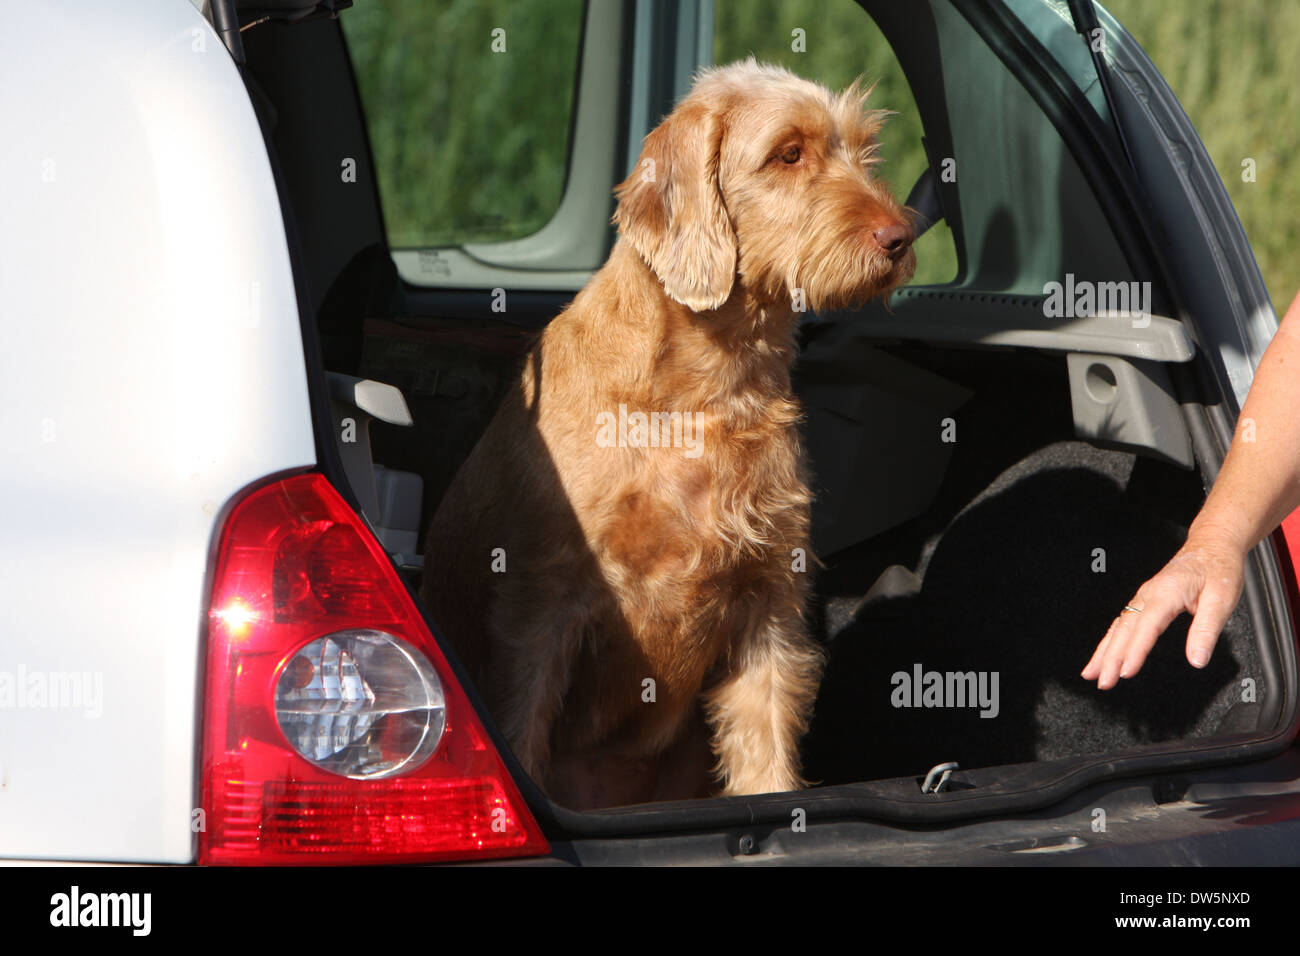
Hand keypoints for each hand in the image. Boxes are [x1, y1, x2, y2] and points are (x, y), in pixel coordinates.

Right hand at [1081, 535, 1246, 689]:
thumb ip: (1207, 630)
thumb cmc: (1218, 569)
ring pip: (1118, 627)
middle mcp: (1149, 595)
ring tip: (1091, 673)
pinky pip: (1122, 623)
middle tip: (1103, 682)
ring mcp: (1143, 597)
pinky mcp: (1144, 601)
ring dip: (1104, 651)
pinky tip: (1103, 653)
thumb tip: (1197, 659)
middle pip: (1124, 629)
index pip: (1147, 626)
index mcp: (1166, 593)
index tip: (1126, 671)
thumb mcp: (1222, 600)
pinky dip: (1109, 641)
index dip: (1135, 650)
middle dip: (1110, 657)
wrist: (1212, 544)